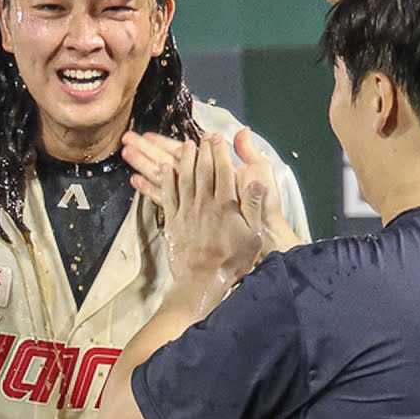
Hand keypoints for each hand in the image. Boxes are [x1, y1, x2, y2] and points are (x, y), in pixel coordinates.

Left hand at [160, 135, 264, 292]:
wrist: (202, 282)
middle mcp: (204, 203)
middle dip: (203, 149)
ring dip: (184, 159)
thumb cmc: (232, 260)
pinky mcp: (173, 221)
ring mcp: (187, 211)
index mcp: (225, 204)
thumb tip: (256, 182)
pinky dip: (164, 180)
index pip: (223, 170)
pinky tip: (163, 168)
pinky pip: (167, 195)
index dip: (220, 151)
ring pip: (184, 178)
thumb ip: (253, 206)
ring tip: (185, 145)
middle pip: (203, 169)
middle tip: (203, 136)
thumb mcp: (252, 235)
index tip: (219, 137)